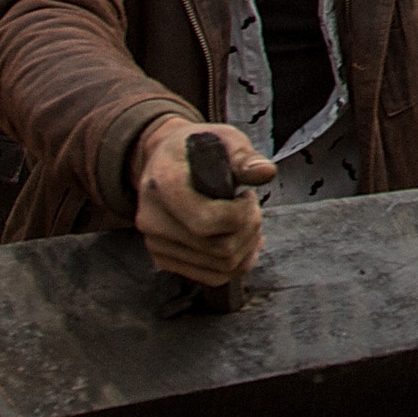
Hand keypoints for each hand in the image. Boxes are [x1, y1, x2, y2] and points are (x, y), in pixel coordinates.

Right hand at [133, 118, 271, 288]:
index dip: (240, 214)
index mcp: (162, 182)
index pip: (205, 221)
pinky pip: (213, 277)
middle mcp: (151, 219)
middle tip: (252, 206)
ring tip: (248, 220)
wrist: (167, 160)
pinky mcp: (164, 259)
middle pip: (218, 247)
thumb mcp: (224, 139)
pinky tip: (244, 240)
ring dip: (248, 246)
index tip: (247, 194)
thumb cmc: (201, 147)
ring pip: (221, 267)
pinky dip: (238, 263)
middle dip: (250, 228)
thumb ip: (244, 157)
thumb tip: (266, 173)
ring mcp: (155, 243)